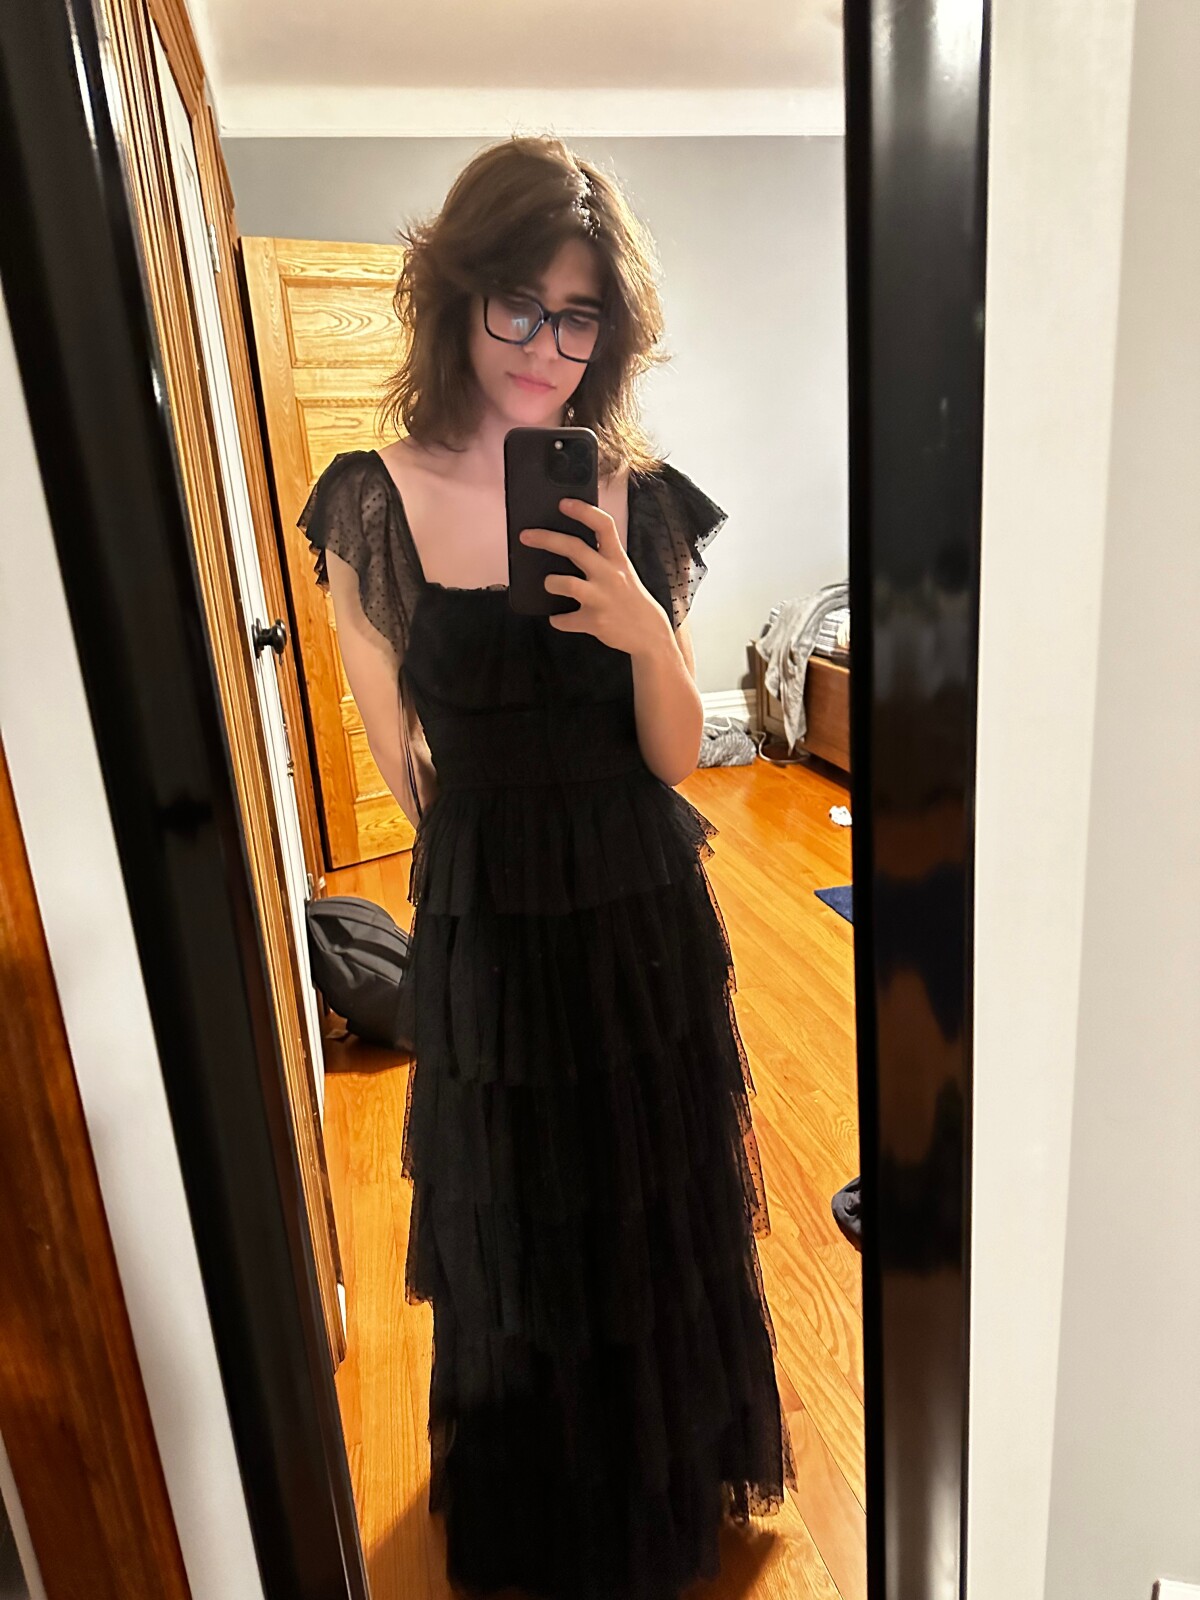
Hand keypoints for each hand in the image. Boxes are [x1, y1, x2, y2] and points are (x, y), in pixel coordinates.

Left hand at [519, 499, 672, 658]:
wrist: (650, 634)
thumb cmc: (631, 599)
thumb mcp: (623, 572)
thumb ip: (602, 558)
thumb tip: (568, 545)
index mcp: (617, 559)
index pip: (603, 526)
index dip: (583, 511)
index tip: (563, 503)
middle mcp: (610, 575)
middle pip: (574, 548)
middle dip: (546, 539)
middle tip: (526, 536)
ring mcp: (602, 599)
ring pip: (565, 583)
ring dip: (551, 583)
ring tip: (549, 584)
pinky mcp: (594, 621)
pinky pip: (564, 619)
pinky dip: (558, 619)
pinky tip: (559, 617)